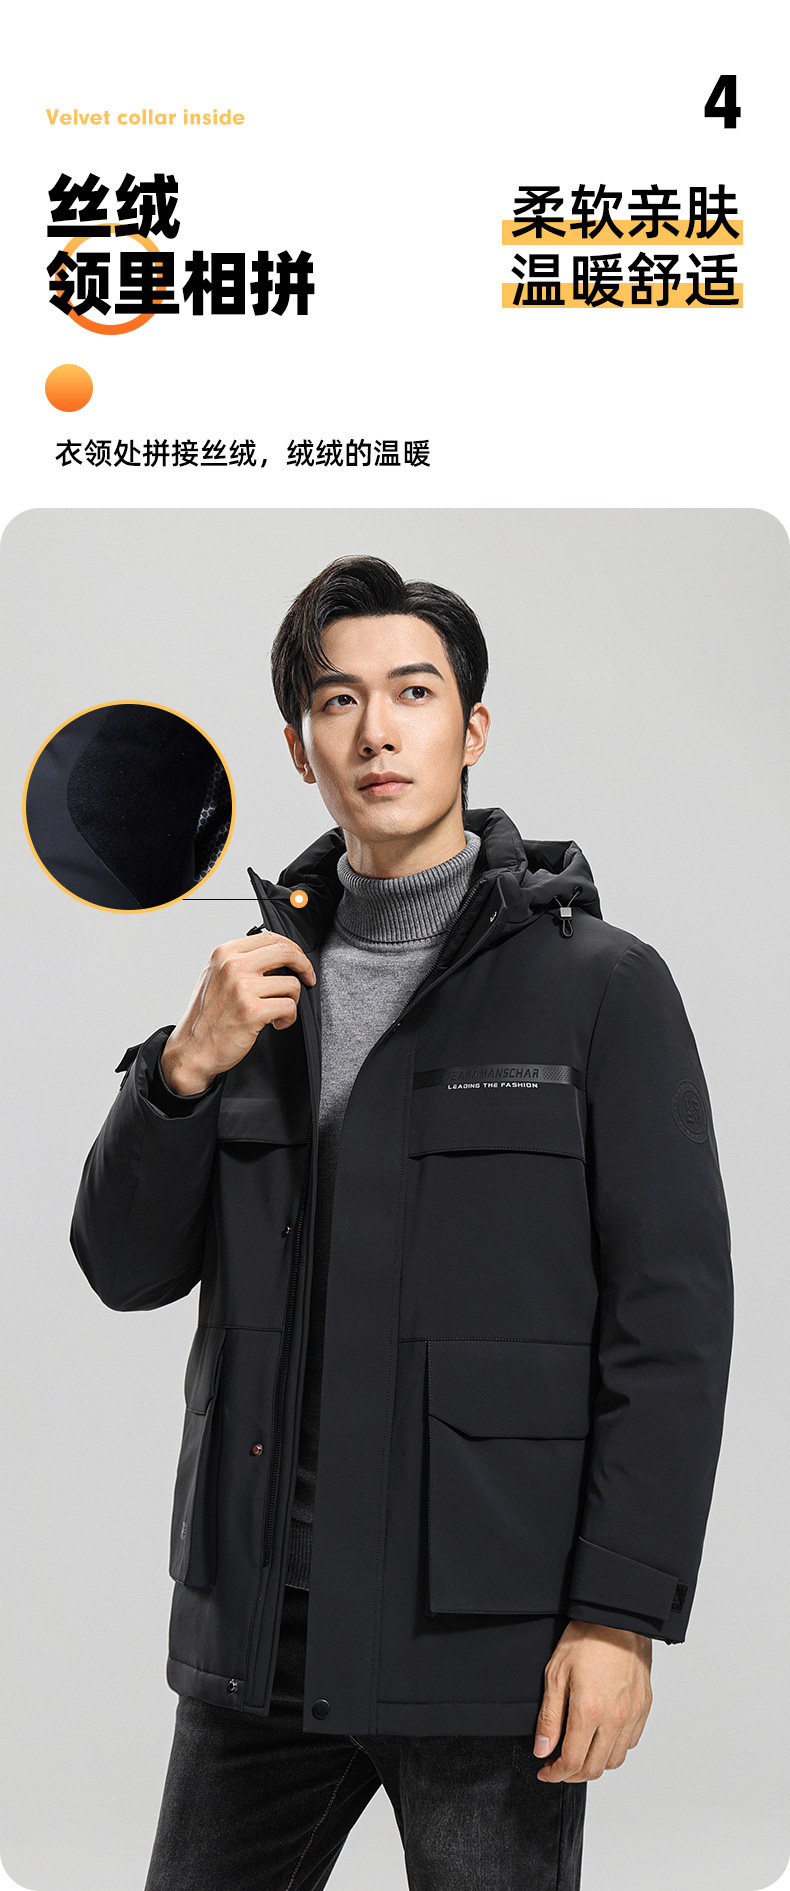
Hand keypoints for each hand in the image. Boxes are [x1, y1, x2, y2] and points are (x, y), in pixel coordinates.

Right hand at [160, 931, 316, 1094]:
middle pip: (286, 952)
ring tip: (279, 1011)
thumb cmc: (207, 1016)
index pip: (270, 937)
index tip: (299, 960)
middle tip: (308, 978)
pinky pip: (289, 1007)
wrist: (193, 1049)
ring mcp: (242, 988)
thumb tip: (276, 955)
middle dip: (304, 966)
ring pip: (291, 983)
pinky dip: (288, 1018)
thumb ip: (241, 961)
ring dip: (292, 1000)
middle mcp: (232, 966)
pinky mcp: (253, 1011)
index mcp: (224, 953)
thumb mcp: (215, 976)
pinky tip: (276, 1023)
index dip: (292, 948)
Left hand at [532, 1620, 652, 1782]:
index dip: (555, 1774)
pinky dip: (614, 1749)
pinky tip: (601, 1737)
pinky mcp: (644, 1708)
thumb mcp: (556, 1674)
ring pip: (614, 1760)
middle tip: (559, 1767)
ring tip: (579, 1752)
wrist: (618, 1617)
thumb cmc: (586, 1638)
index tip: (546, 1771)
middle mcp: (615, 1719)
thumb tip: (542, 1750)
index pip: (572, 1762)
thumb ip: (549, 1718)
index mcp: (589, 1711)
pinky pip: (630, 1743)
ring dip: (594, 1764)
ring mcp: (633, 1715)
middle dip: (573, 1775)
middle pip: (594, 1768)